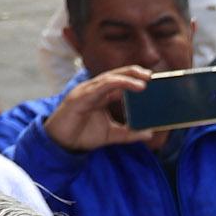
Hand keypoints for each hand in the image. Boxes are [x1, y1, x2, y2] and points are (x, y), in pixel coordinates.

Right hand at [43, 67, 157, 152]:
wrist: (60, 143)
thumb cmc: (82, 135)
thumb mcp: (111, 135)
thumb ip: (129, 133)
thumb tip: (150, 133)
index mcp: (101, 95)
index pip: (121, 82)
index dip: (136, 80)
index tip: (154, 82)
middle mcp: (95, 90)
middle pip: (117, 75)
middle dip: (134, 73)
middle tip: (152, 76)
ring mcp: (87, 91)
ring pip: (110, 78)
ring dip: (129, 77)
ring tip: (145, 80)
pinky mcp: (81, 96)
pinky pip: (101, 86)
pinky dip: (118, 83)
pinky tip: (131, 85)